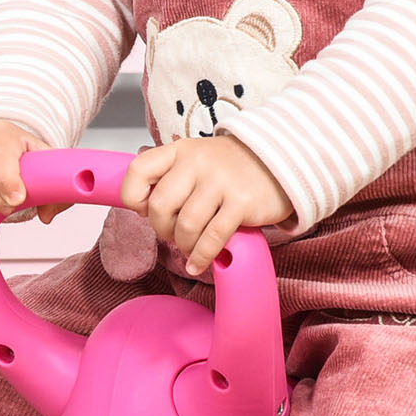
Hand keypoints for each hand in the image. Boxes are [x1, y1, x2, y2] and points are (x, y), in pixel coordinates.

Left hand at [120, 136, 292, 275]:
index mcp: (180, 151)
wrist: (281, 161)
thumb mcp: (197, 159)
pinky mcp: (241, 203)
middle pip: (160, 206)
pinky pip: (212, 238)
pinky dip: (201, 257)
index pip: (138, 170)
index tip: (145, 209)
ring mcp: (220, 182)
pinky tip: (199, 264)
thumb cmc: (232, 167)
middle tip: (173, 235)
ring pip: (185, 226)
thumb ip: (172, 177)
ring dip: (183, 246)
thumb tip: (147, 211)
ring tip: (190, 249)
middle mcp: (197, 163)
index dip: (133, 197)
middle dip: (162, 229)